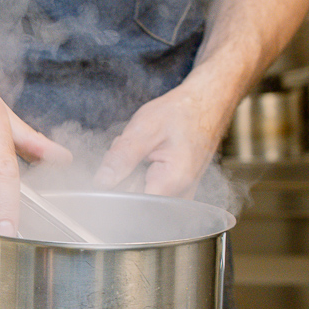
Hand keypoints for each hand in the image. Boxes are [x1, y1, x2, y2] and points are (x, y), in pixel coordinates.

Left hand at [93, 79, 228, 197]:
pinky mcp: (179, 191)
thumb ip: (121, 159)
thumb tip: (101, 183)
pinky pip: (151, 190)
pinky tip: (149, 158)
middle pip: (135, 199)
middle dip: (123, 178)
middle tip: (133, 152)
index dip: (114, 190)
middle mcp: (180, 195)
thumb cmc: (181, 112)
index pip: (131, 205)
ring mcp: (182, 195)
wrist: (206, 104)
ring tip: (144, 152)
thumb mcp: (144, 129)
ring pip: (142, 194)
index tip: (115, 169)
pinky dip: (142, 174)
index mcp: (171, 182)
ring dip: (132, 174)